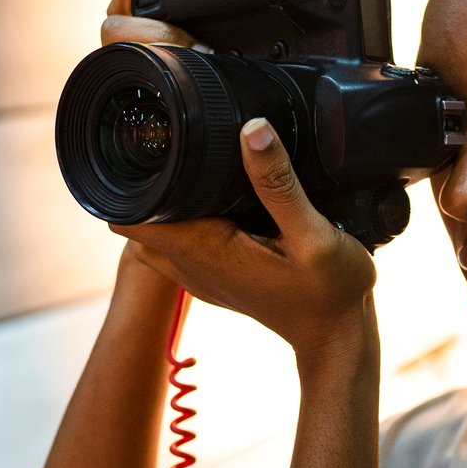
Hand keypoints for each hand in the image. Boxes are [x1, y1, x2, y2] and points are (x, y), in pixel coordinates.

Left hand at [111, 119, 377, 361]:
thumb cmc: (329, 292)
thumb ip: (279, 184)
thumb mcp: (314, 235)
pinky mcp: (216, 275)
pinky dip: (188, 220)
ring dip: (167, 203)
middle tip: (183, 151)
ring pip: (158, 230)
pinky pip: (181, 241)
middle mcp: (191, 265)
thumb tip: (252, 129)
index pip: (128, 218)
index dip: (129, 182)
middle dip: (149, 184)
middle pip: (139, 218)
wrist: (337, 338)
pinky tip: (221, 202)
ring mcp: (200, 274)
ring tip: (201, 173)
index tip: (153, 152)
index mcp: (203, 250)